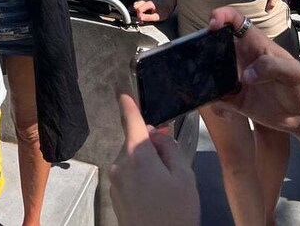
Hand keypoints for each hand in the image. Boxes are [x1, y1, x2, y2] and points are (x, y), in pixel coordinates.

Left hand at [110, 93, 199, 225]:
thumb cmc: (175, 213)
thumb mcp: (184, 176)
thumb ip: (169, 148)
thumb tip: (157, 135)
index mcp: (137, 154)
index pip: (130, 119)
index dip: (126, 101)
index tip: (119, 86)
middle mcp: (121, 164)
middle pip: (136, 142)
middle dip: (152, 146)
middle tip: (174, 167)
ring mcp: (116, 181)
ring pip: (134, 160)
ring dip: (149, 165)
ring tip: (168, 189)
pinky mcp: (116, 195)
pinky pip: (130, 176)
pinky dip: (143, 179)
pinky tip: (158, 197)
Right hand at [133, 0, 171, 22]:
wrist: (167, 5)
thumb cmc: (164, 11)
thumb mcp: (157, 17)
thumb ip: (148, 17)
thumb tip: (140, 18)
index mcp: (149, 3)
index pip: (139, 9)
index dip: (139, 15)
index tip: (141, 19)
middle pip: (135, 5)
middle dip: (137, 12)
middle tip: (142, 17)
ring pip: (136, 4)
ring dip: (138, 10)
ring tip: (144, 14)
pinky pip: (138, 4)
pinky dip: (139, 8)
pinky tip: (144, 11)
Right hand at [208, 7, 299, 132]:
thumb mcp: (293, 73)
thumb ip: (272, 67)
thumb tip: (246, 76)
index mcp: (255, 44)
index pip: (236, 21)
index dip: (222, 15)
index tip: (213, 24)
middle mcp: (242, 58)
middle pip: (216, 43)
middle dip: (203, 45)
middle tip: (195, 55)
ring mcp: (236, 78)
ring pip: (210, 69)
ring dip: (202, 74)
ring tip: (198, 81)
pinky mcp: (234, 99)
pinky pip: (215, 96)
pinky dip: (210, 99)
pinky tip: (216, 107)